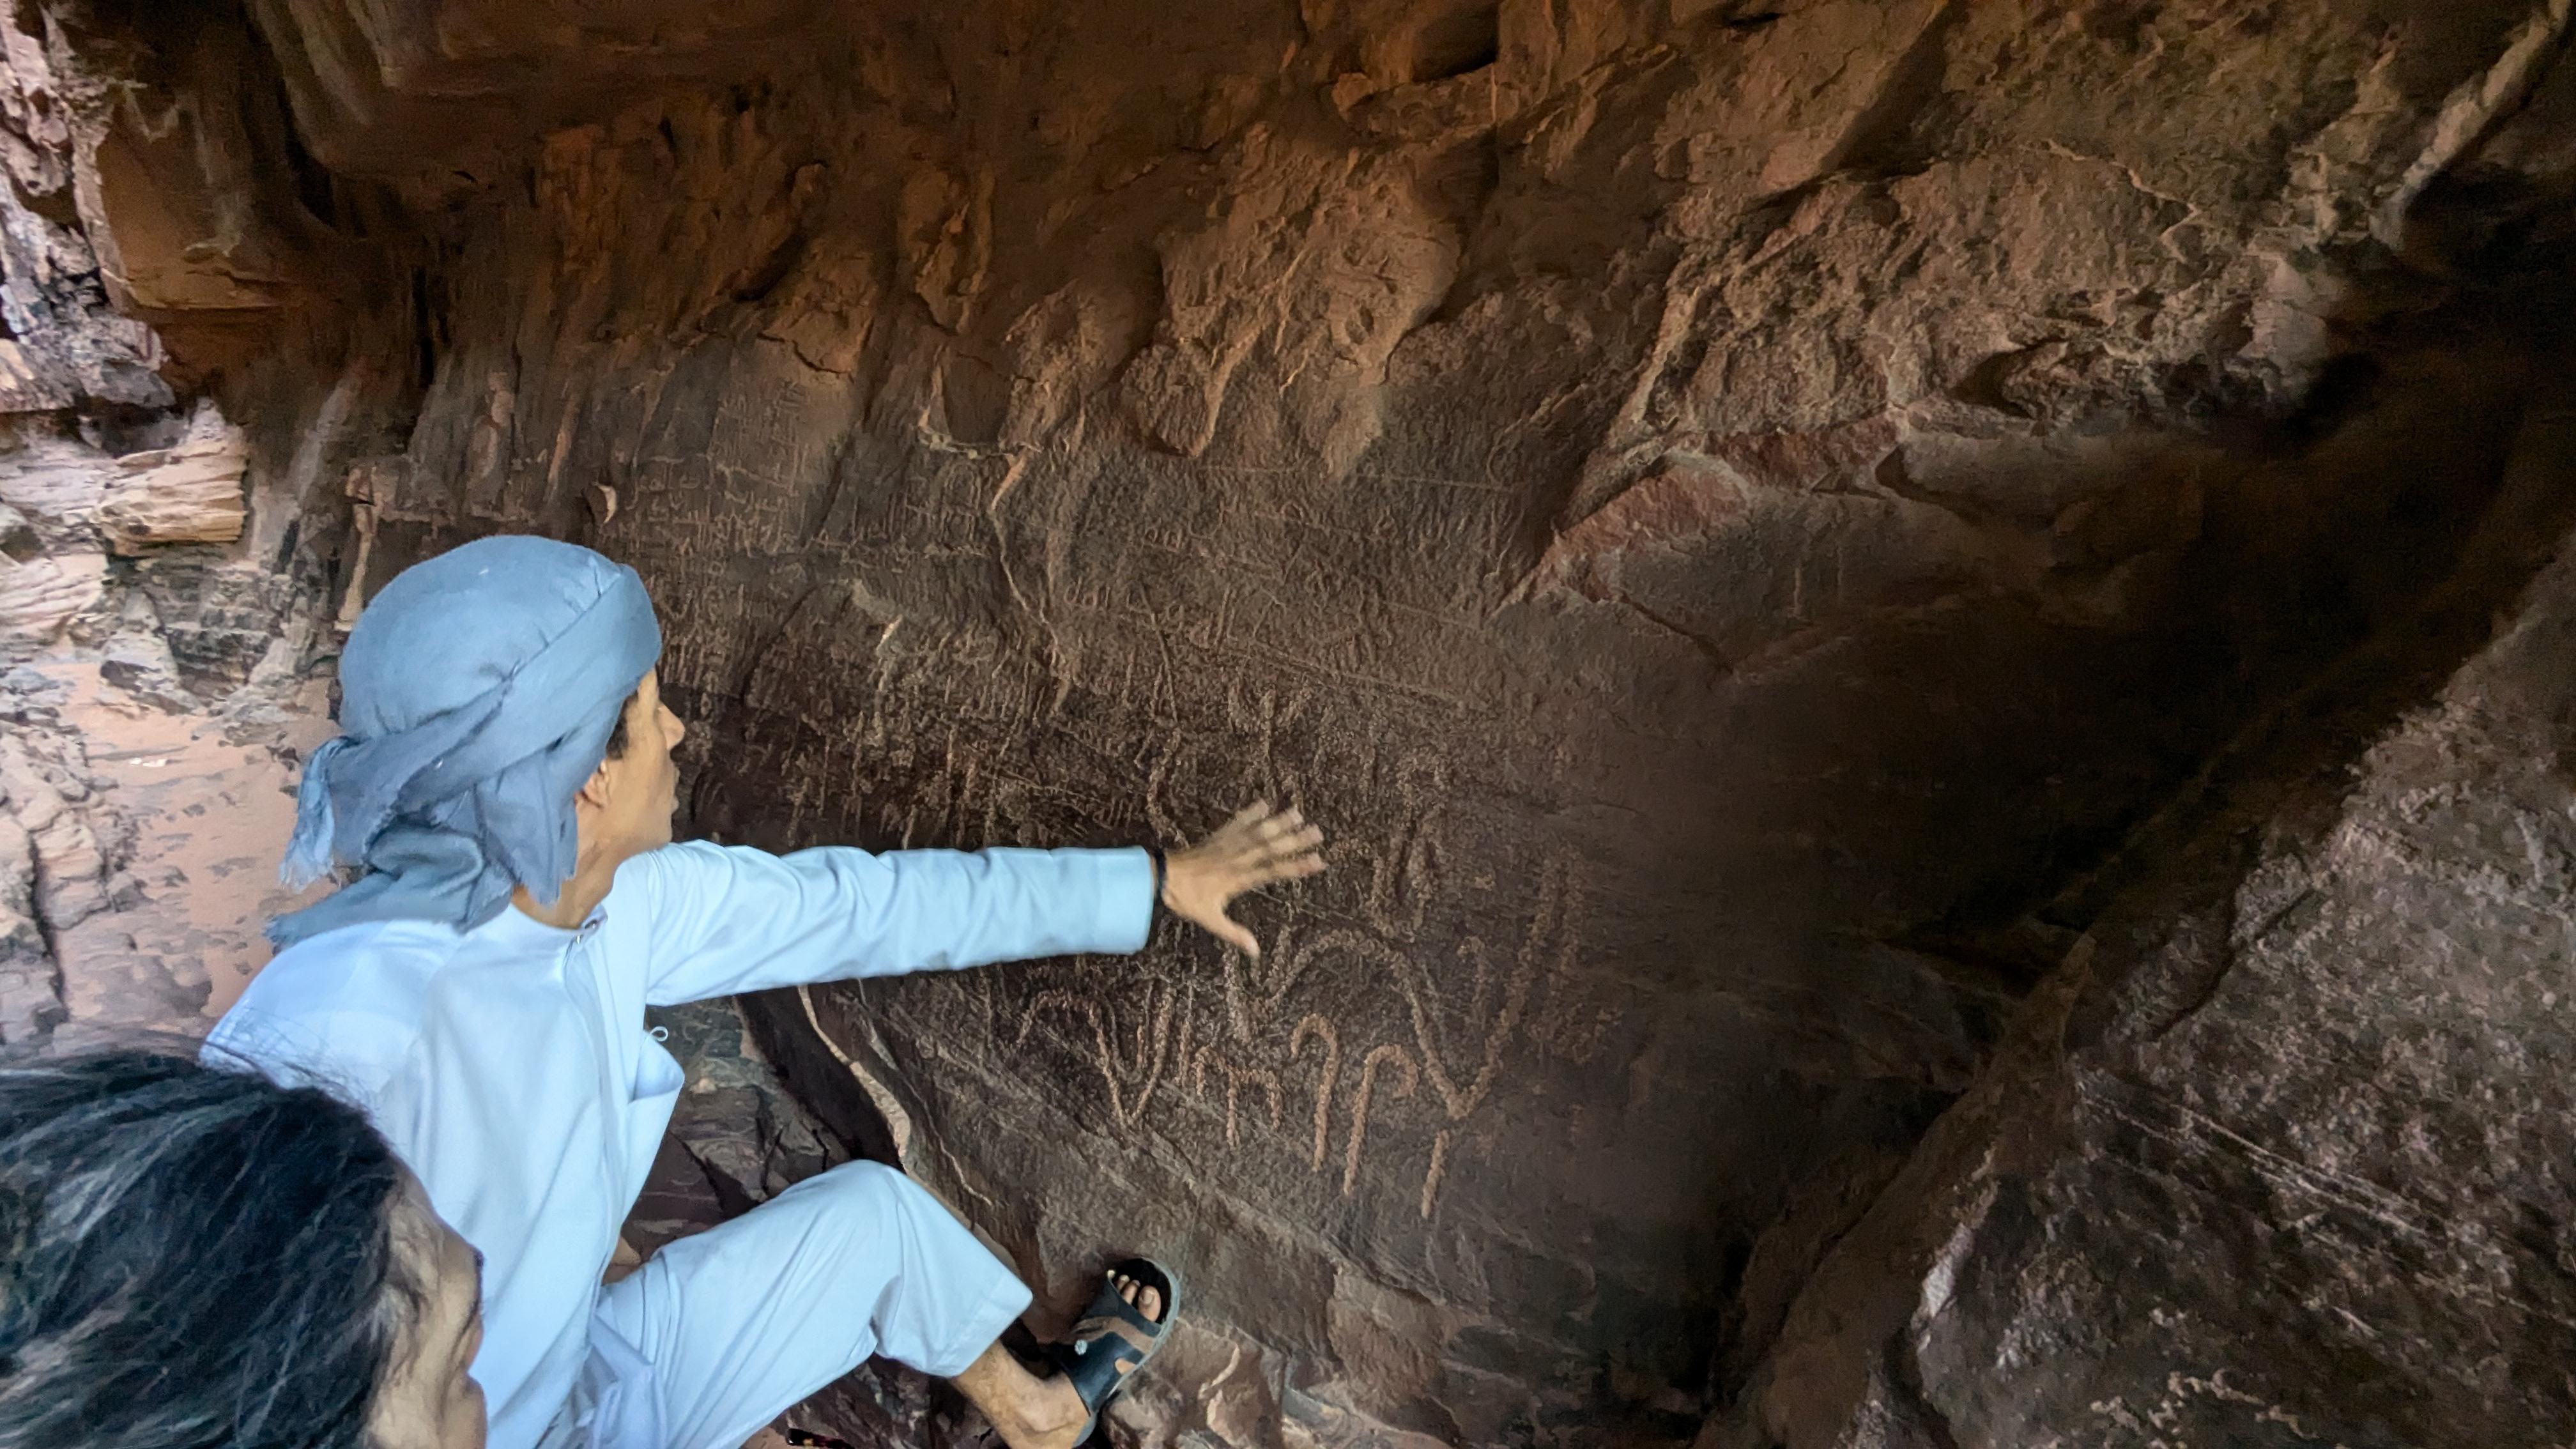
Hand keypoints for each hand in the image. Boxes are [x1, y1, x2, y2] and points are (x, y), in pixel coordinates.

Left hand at [1161, 802, 1324, 956]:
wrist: (1161, 877)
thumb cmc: (1186, 899)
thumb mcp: (1211, 920)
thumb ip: (1234, 934)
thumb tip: (1255, 952)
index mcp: (1238, 879)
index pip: (1273, 872)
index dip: (1296, 866)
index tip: (1318, 861)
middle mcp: (1236, 859)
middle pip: (1270, 848)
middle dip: (1295, 840)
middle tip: (1317, 832)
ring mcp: (1227, 846)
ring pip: (1256, 832)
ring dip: (1277, 822)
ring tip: (1297, 812)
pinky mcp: (1217, 838)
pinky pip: (1236, 823)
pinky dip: (1249, 814)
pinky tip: (1263, 804)